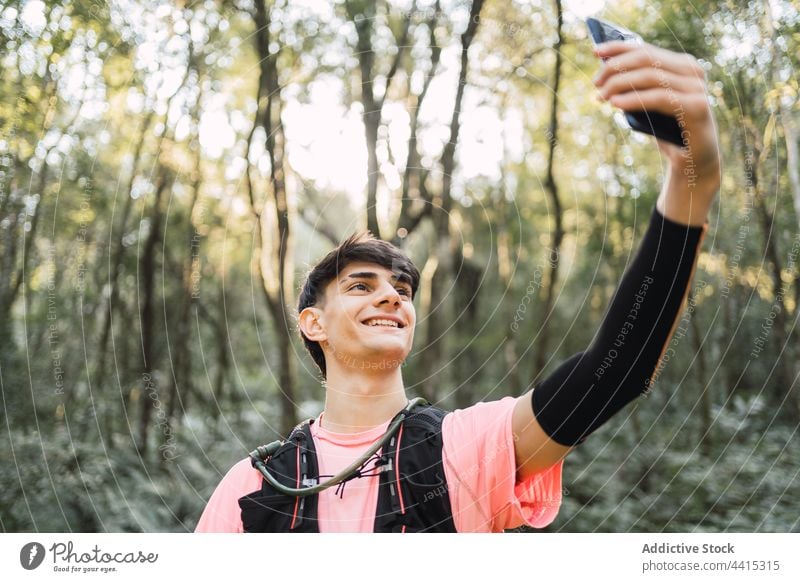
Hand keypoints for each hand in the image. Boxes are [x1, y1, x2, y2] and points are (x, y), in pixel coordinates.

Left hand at [593, 41, 720, 223]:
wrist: (691, 162)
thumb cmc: (667, 131)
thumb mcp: (647, 104)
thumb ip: (636, 86)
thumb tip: (605, 70)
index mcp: (682, 65)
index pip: (647, 49)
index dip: (619, 48)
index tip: (595, 52)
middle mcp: (693, 71)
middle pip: (647, 59)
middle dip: (616, 68)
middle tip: (596, 83)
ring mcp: (697, 88)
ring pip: (652, 76)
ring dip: (621, 84)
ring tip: (601, 96)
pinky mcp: (697, 107)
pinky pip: (660, 98)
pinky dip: (635, 99)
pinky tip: (616, 104)